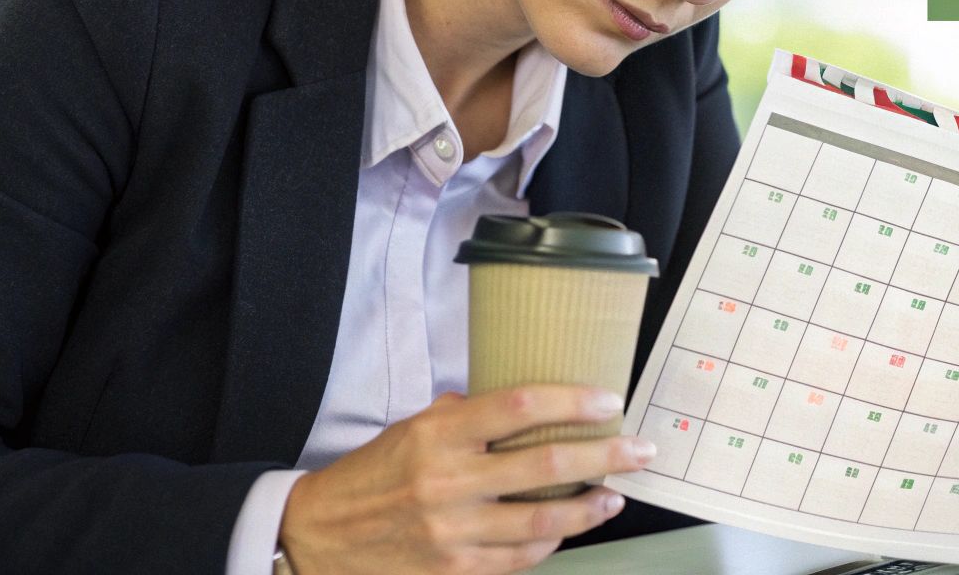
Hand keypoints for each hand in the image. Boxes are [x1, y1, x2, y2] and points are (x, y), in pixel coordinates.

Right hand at [277, 384, 655, 574]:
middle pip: (548, 465)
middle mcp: (449, 482)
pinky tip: (570, 529)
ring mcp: (454, 532)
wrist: (318, 537)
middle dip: (606, 456)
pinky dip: (552, 543)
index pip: (521, 406)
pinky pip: (521, 559)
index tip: (609, 401)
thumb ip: (466, 417)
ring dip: (592, 507)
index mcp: (440, 435)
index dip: (573, 401)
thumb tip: (527, 403)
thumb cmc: (373, 475)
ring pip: (545, 521)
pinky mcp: (454, 571)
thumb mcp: (412, 429)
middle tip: (640, 449)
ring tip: (615, 494)